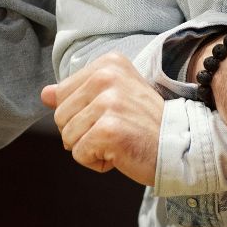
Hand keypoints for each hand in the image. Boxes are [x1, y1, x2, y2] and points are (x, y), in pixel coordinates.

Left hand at [41, 53, 161, 185]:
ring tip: (120, 142)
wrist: (183, 146)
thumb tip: (44, 94)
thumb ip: (77, 94)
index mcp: (107, 64)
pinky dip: (97, 163)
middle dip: (82, 134)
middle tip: (117, 132)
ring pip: (67, 137)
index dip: (81, 115)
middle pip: (59, 117)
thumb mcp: (113, 99)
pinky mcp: (108, 130)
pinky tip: (120, 154)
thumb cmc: (146, 125)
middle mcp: (106, 76)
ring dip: (90, 149)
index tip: (113, 116)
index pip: (62, 94)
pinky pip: (79, 154)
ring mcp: (108, 102)